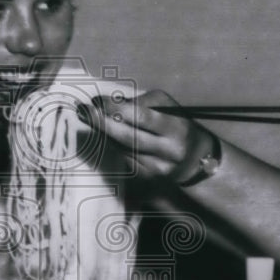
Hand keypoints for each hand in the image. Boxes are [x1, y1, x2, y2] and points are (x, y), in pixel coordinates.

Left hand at [88, 89, 216, 182]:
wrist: (197, 160)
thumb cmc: (176, 125)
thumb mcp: (167, 107)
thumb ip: (139, 104)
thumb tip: (107, 105)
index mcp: (175, 128)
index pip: (141, 117)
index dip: (116, 109)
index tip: (96, 100)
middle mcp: (168, 151)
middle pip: (128, 137)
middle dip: (102, 123)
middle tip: (83, 110)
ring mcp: (158, 168)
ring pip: (123, 149)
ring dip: (102, 133)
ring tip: (87, 117)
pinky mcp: (149, 179)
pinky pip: (124, 159)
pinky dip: (111, 145)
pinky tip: (102, 134)